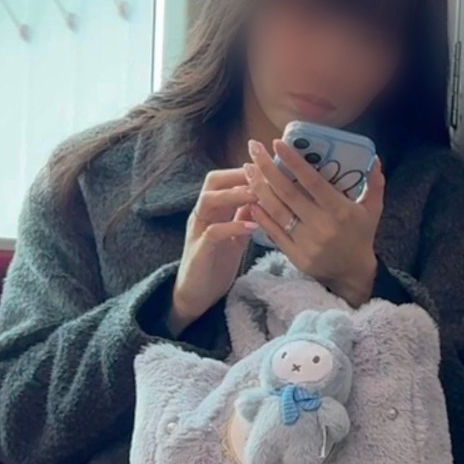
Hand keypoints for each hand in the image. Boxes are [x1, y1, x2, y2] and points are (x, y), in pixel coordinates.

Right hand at [169, 168, 257, 334]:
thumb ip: (243, 217)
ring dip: (234, 195)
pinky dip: (233, 226)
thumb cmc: (215, 266)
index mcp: (211, 211)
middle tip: (263, 174)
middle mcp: (201, 215)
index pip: (223, 180)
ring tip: (258, 194)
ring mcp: (198, 231)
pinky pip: (214, 232)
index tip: (267, 166)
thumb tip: (260, 197)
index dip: (243, 171)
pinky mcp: (199, 250)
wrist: (196, 296)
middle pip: (212, 181)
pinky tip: (253, 226)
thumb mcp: (235, 237)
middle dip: (237, 175)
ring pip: (209, 201)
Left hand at [243, 138, 384, 306]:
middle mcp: (321, 226)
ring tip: (248, 169)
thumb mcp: (373, 210)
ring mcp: (306, 242)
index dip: (293, 161)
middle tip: (254, 149)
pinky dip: (261, 215)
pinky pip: (274, 232)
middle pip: (287, 192)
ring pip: (277, 211)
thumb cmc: (361, 236)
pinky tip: (250, 199)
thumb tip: (374, 158)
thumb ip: (375, 183)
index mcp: (339, 210)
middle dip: (267, 168)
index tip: (277, 143)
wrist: (352, 274)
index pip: (312, 181)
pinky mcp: (295, 256)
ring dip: (259, 188)